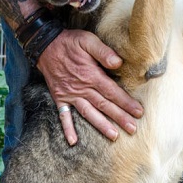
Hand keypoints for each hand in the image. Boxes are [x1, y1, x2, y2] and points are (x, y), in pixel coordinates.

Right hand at [37, 29, 143, 145]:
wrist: (45, 45)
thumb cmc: (70, 42)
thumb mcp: (88, 40)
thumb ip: (103, 51)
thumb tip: (118, 63)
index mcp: (91, 75)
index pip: (112, 92)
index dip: (126, 102)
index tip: (138, 112)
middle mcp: (82, 88)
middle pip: (104, 105)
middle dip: (119, 117)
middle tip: (133, 129)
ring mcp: (70, 95)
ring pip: (88, 113)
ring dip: (101, 125)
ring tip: (114, 136)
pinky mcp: (60, 98)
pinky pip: (64, 116)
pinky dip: (68, 129)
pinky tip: (73, 142)